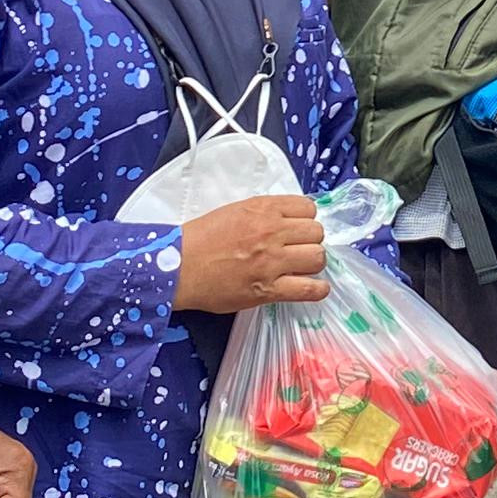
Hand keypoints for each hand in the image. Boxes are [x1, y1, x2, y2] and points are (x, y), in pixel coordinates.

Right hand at [174, 194, 329, 314]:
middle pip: (317, 233)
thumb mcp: (236, 211)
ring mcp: (271, 262)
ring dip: (312, 263)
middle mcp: (271, 232)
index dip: (306, 220)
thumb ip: (265, 213)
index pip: (308, 208)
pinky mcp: (268, 289)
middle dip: (310, 241)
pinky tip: (314, 288)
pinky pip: (309, 289)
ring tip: (301, 268)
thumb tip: (292, 220)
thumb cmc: (202, 238)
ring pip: (317, 257)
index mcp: (263, 209)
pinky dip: (317, 289)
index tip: (298, 229)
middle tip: (298, 250)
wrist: (179, 268)